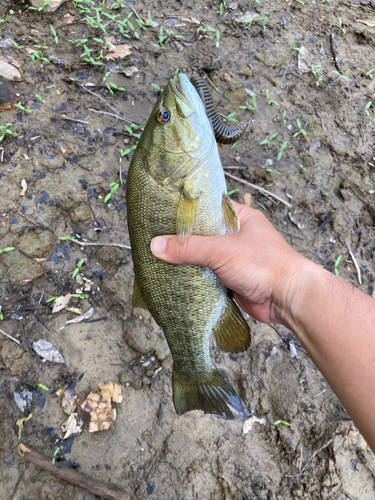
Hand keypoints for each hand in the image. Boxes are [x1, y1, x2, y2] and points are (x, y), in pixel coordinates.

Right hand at [150, 202, 307, 324]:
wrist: (287, 298)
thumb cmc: (264, 265)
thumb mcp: (221, 250)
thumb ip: (188, 247)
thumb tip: (156, 245)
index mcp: (240, 219)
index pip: (208, 210)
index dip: (187, 213)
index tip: (163, 216)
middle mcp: (238, 237)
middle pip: (204, 236)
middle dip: (184, 241)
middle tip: (157, 240)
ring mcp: (236, 259)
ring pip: (205, 258)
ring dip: (190, 262)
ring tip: (161, 259)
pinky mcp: (233, 280)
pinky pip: (209, 277)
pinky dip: (197, 279)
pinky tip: (178, 278)